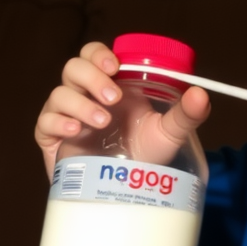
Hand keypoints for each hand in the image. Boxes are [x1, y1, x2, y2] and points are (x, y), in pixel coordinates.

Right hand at [35, 41, 210, 177]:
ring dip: (80, 103)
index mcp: (112, 85)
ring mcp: (67, 115)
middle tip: (114, 98)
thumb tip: (202, 94)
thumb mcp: (169, 133)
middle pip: (74, 68)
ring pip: (60, 93)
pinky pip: (45, 121)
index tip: (115, 67)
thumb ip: (186, 114)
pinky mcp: (53, 138)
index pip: (94, 55)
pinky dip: (59, 122)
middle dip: (92, 78)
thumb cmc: (145, 157)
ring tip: (103, 121)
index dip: (99, 54)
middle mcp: (86, 95)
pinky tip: (77, 130)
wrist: (127, 191)